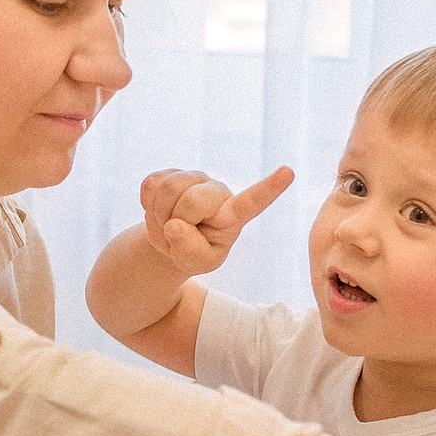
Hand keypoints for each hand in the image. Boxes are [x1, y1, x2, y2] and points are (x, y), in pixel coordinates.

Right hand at [138, 165, 293, 274]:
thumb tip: (175, 226)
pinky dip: (147, 204)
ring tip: (168, 224)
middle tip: (177, 233)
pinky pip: (151, 184)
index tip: (289, 173)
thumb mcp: (198, 263)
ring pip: (168, 187)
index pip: (253, 201)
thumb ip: (190, 252)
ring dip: (159, 214)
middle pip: (192, 198)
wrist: (171, 241)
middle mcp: (217, 191)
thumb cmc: (194, 253)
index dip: (270, 188)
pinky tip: (156, 211)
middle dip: (176, 220)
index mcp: (233, 215)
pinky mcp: (170, 172)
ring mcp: (194, 178)